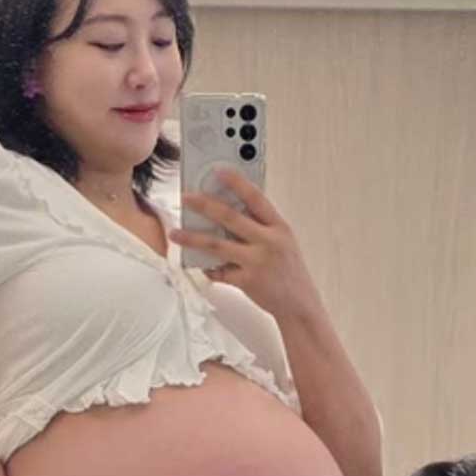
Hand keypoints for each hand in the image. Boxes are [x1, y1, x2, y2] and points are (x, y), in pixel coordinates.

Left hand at [170, 168, 320, 318]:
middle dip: (205, 205)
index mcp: (279, 227)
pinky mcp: (248, 282)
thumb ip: (261, 226)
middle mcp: (269, 242)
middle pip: (231, 218)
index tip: (218, 170)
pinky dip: (206, 267)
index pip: (256, 198)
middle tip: (186, 197)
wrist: (299, 304)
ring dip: (192, 238)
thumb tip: (228, 209)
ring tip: (175, 233)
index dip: (237, 182)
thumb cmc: (288, 270)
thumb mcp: (283, 241)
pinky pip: (219, 272)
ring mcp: (258, 262)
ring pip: (217, 245)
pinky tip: (197, 263)